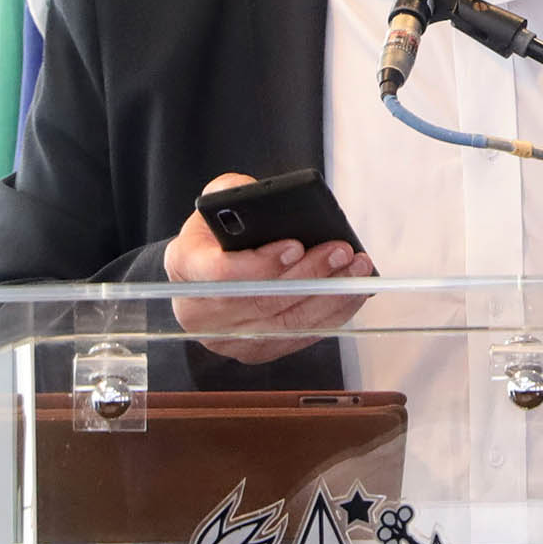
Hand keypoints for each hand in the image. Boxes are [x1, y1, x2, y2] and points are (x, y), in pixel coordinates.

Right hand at [163, 173, 374, 364]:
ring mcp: (226, 339)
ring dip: (329, 297)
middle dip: (309, 275)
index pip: (221, 274)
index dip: (260, 263)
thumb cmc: (216, 231)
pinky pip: (298, 337)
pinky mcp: (254, 351)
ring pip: (285, 323)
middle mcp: (199, 312)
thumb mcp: (218, 199)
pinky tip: (352, 293)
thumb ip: (237, 192)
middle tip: (342, 251)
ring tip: (357, 269)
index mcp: (185, 267)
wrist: (206, 267)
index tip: (296, 245)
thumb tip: (273, 199)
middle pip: (262, 301)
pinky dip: (330, 315)